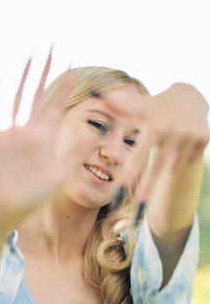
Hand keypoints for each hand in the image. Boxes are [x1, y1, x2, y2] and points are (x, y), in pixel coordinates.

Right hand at [0, 51, 96, 232]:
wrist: (2, 212)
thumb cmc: (30, 199)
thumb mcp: (57, 174)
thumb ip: (75, 153)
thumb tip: (97, 132)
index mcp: (45, 140)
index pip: (56, 106)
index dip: (65, 87)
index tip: (75, 67)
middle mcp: (27, 133)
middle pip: (37, 95)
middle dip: (44, 71)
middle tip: (51, 46)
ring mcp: (8, 133)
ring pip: (16, 98)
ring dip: (23, 77)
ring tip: (29, 56)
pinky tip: (1, 80)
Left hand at [101, 83, 209, 213]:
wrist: (189, 94)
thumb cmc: (154, 106)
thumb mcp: (136, 107)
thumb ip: (117, 113)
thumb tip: (104, 121)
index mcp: (153, 124)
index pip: (139, 155)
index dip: (129, 174)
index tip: (119, 191)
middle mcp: (173, 130)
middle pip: (157, 167)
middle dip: (146, 189)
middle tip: (137, 209)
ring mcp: (190, 135)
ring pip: (172, 166)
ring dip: (164, 164)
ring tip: (165, 143)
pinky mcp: (204, 138)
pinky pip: (187, 161)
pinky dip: (179, 157)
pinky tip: (179, 142)